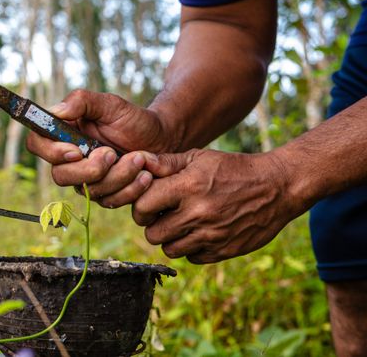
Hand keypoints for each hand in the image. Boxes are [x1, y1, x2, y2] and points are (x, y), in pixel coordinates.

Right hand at [26, 89, 171, 206]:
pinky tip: (145, 175)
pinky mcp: (104, 195)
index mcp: (63, 134)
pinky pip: (108, 201)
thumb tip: (57, 111)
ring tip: (139, 159)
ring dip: (117, 176)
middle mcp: (69, 160)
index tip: (76, 150)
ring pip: (88, 191)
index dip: (51, 152)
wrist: (162, 140)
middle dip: (89, 169)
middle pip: (60, 175)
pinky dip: (130, 189)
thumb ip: (82, 101)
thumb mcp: (111, 104)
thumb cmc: (133, 119)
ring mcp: (85, 180)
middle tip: (112, 153)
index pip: (37, 145)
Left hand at [134, 149, 305, 263]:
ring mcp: (212, 235)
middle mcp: (198, 214)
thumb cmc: (233, 168)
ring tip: (179, 224)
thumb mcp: (200, 157)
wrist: (278, 187)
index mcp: (188, 187)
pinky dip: (191, 248)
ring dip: (170, 238)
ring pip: (169, 249)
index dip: (140, 205)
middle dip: (152, 225)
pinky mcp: (225, 251)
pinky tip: (198, 233)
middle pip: (152, 234)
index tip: (148, 202)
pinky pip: (192, 258)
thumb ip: (166, 163)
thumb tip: (137, 162)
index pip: (143, 206)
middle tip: (161, 215)